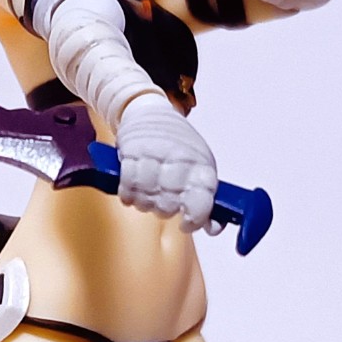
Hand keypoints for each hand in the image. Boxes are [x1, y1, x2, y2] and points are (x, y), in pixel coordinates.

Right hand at [116, 94, 217, 233]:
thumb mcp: (200, 169)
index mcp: (201, 165)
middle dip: (164, 209)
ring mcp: (155, 156)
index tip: (188, 222)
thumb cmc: (177, 145)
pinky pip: (128, 189)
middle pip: (169, 206)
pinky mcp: (132, 154)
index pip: (202, 201)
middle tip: (163, 197)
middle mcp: (180, 160)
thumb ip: (207, 201)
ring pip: (147, 201)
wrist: (150, 113)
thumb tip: (213, 228)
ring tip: (149, 188)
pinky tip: (134, 186)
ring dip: (145, 201)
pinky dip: (129, 194)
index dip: (195, 218)